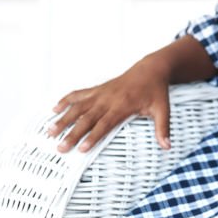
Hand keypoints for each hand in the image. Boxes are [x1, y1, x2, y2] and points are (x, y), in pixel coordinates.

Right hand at [49, 57, 172, 152]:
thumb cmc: (156, 91)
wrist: (151, 69)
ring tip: (50, 131)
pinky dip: (66, 100)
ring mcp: (101, 93)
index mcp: (123, 105)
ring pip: (78, 106)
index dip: (93, 136)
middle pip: (87, 118)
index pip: (105, 124)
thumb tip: (167, 147)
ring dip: (63, 118)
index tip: (81, 149)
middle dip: (73, 133)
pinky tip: (54, 109)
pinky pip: (79, 94)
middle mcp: (109, 99)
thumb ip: (163, 128)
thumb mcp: (163, 109)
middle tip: (60, 148)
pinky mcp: (98, 89)